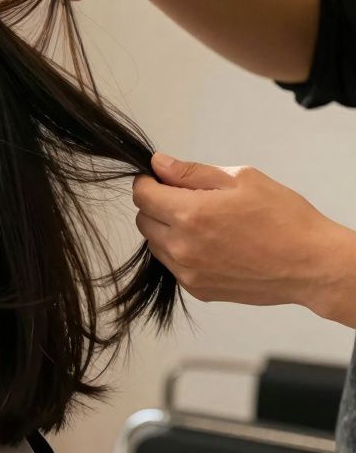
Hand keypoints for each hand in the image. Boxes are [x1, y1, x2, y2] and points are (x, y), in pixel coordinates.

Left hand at [132, 152, 355, 323]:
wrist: (311, 265)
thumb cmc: (284, 219)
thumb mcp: (241, 180)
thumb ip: (192, 172)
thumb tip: (160, 164)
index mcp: (190, 213)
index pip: (142, 195)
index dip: (148, 182)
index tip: (160, 179)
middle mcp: (182, 246)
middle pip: (144, 219)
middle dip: (157, 204)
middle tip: (187, 198)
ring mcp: (188, 271)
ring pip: (155, 243)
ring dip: (167, 229)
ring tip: (204, 223)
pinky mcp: (197, 288)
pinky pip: (172, 265)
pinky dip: (181, 252)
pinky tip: (210, 244)